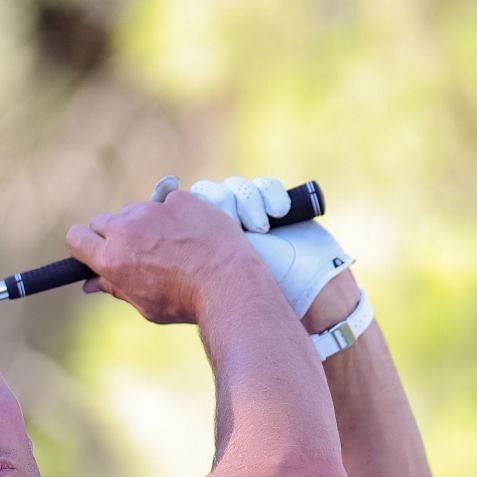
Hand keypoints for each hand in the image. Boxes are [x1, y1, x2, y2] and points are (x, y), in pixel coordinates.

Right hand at [64, 190, 259, 324]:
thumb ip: (115, 288)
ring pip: (134, 211)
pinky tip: (190, 234)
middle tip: (135, 252)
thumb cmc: (186, 302)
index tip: (94, 252)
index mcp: (112, 259)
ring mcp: (153, 210)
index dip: (84, 246)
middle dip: (112, 235)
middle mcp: (126, 230)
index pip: (75, 238)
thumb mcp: (145, 304)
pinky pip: (166, 202)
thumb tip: (90, 283)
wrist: (229, 284)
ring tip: (171, 247)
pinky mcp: (179, 199)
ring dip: (143, 224)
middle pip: (102, 222)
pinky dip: (173, 215)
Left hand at [190, 176, 355, 320]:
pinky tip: (279, 213)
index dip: (199, 206)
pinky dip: (271, 195)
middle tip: (239, 226)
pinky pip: (265, 184)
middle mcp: (224, 225)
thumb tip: (172, 226)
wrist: (305, 291)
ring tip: (262, 228)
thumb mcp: (217, 271)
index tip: (212, 229)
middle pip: (211, 191)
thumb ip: (196, 251)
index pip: (188, 206)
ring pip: (238, 186)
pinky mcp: (277, 205)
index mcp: (203, 242)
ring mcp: (251, 213)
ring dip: (249, 202)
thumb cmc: (257, 292)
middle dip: (224, 203)